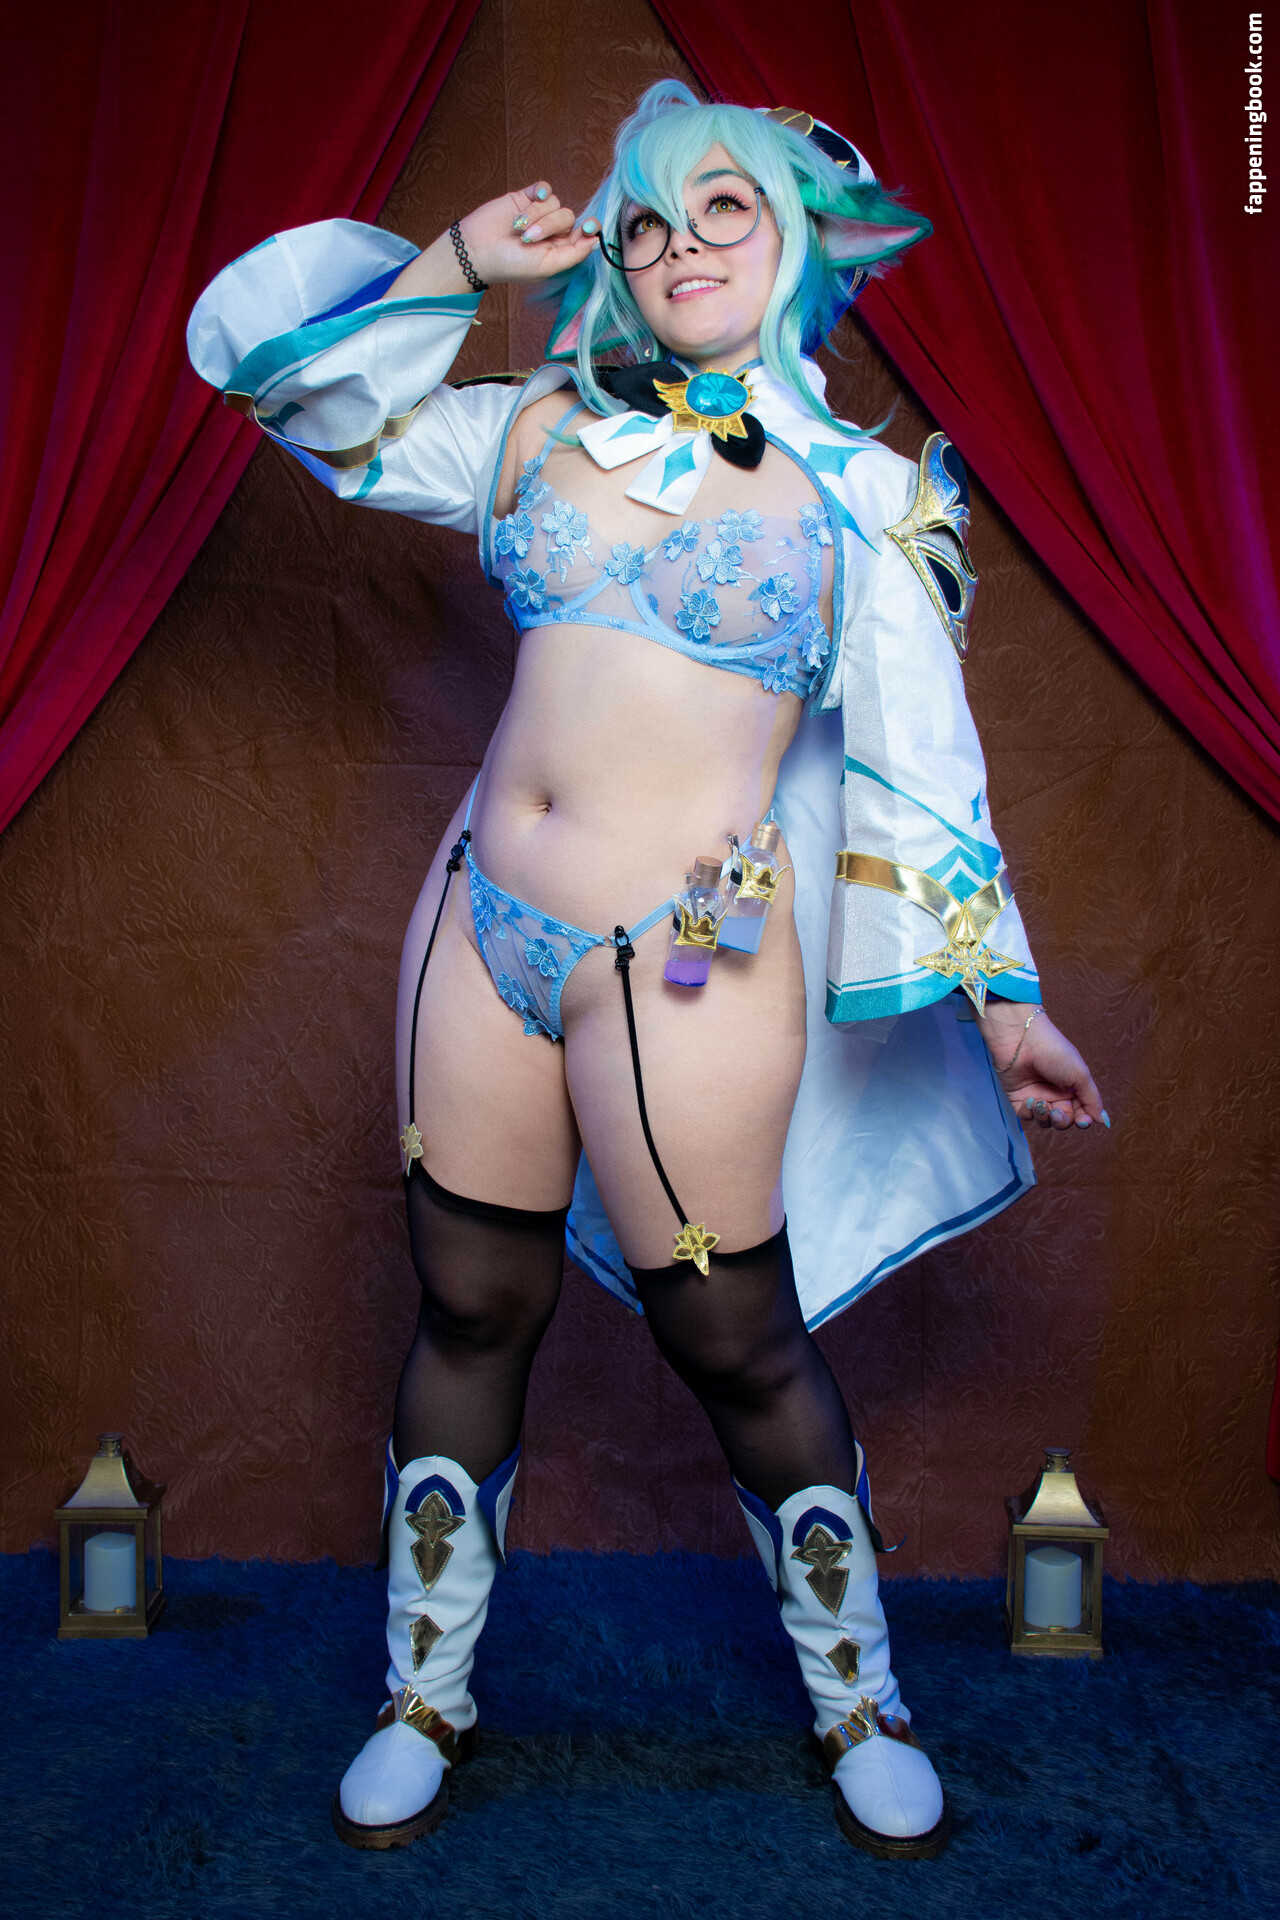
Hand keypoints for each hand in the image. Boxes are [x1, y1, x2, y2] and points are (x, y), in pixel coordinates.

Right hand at [458, 180, 599, 285]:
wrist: (478, 250)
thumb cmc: (511, 265)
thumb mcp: (546, 266)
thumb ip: (574, 254)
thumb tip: (597, 241)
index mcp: (560, 249)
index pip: (585, 234)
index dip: (590, 228)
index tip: (589, 227)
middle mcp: (552, 231)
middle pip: (568, 216)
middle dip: (549, 226)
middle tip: (528, 239)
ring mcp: (539, 213)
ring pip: (554, 202)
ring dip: (536, 215)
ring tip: (518, 228)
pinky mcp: (525, 198)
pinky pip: (543, 188)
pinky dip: (540, 192)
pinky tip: (534, 197)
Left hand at [979, 1002, 1108, 1133]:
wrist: (1021, 1040)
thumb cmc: (1054, 1052)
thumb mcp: (1080, 1075)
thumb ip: (1092, 1100)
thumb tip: (1103, 1121)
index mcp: (1073, 1087)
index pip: (1081, 1112)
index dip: (1083, 1120)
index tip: (1082, 1121)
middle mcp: (1056, 1093)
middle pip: (1063, 1120)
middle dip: (1062, 1120)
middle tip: (1057, 1112)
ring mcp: (1037, 1096)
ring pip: (1045, 1121)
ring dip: (1044, 1117)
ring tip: (1041, 1103)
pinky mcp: (1018, 1098)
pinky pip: (1026, 1116)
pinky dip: (1028, 1112)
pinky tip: (1028, 1098)